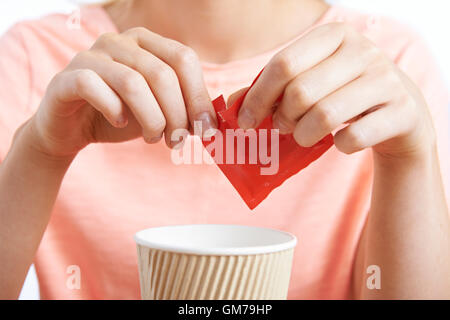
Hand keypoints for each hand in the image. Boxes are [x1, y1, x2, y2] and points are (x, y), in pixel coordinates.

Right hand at [27, 27, 216, 157]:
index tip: (206, 128)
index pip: (184, 59)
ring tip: (153, 139)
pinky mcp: (68, 77)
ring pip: (133, 83)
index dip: (199, 96)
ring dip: (151, 119)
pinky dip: (114, 111)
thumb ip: (183, 109)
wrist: (72, 127)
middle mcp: (120, 42)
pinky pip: (95, 88)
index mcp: (147, 43)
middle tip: (176, 141)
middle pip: (162, 74)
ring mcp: (91, 55)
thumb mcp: (159, 111)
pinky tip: (120, 123)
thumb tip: (211, 123)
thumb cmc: (121, 116)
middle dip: (177, 115)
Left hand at [237, 23, 435, 159]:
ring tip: (303, 136)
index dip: (257, 97)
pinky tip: (339, 141)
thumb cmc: (343, 94)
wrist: (400, 111)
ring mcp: (386, 80)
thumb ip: (272, 89)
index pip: (283, 64)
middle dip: (281, 118)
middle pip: (300, 92)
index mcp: (334, 36)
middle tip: (281, 127)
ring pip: (324, 116)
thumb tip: (232, 105)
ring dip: (304, 136)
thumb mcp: (311, 82)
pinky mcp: (402, 111)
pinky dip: (339, 145)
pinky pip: (353, 138)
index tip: (244, 121)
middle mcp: (363, 51)